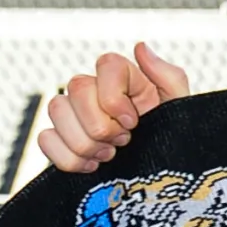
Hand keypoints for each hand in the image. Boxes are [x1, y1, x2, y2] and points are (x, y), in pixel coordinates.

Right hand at [37, 42, 190, 172]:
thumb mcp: (182, 111)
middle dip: (100, 124)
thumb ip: (169, 77)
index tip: (133, 122)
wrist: (160, 180)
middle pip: (76, 88)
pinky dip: (68, 158)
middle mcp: (96, 90)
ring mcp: (74, 114)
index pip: (107, 64)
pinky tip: (92, 165)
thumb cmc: (174, 141)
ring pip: (56, 111)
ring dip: (85, 142)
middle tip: (123, 142)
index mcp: (127, 79)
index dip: (115, 96)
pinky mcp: (60, 139)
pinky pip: (45, 138)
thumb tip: (140, 47)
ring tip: (110, 155)